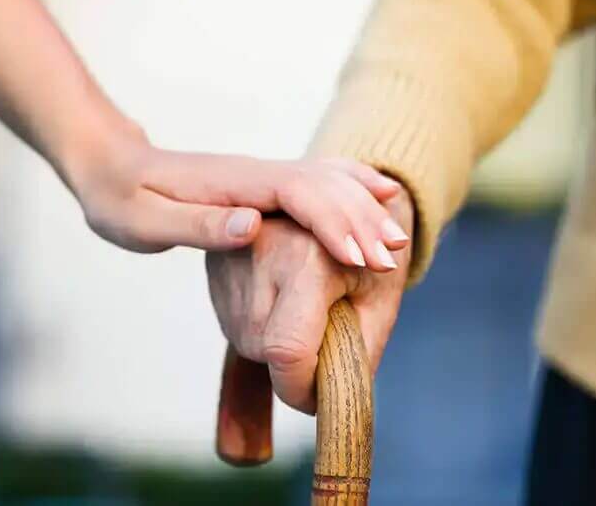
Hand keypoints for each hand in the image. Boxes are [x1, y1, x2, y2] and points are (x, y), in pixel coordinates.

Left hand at [59, 123, 408, 265]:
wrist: (109, 166)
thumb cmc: (120, 199)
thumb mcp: (145, 220)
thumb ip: (199, 225)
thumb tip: (253, 226)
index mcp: (234, 183)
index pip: (298, 194)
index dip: (333, 222)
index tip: (361, 256)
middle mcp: (256, 173)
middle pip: (322, 186)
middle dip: (360, 221)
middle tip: (392, 259)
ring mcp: (261, 176)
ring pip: (326, 182)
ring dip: (362, 208)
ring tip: (396, 238)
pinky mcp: (261, 186)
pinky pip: (317, 182)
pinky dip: (351, 187)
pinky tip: (377, 193)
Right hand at [206, 187, 413, 413]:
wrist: (340, 195)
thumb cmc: (370, 249)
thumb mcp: (380, 299)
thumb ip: (358, 353)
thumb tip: (328, 400)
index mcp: (307, 256)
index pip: (287, 350)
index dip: (301, 389)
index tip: (319, 398)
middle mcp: (259, 251)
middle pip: (266, 351)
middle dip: (297, 366)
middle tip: (327, 336)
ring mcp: (229, 256)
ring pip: (248, 342)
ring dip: (278, 347)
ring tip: (307, 308)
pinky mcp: (214, 264)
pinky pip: (236, 323)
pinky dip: (263, 328)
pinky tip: (283, 298)